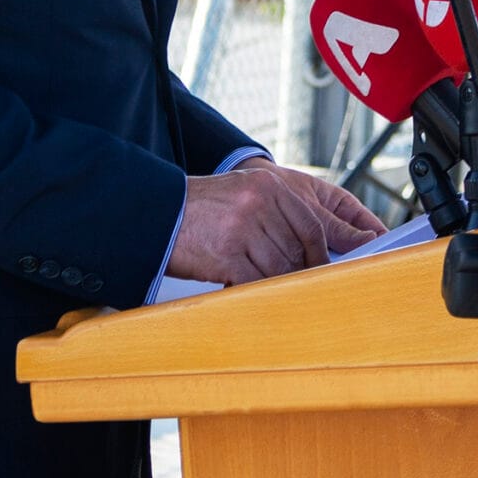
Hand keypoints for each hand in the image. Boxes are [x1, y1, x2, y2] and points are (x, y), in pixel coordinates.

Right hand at [165, 163, 373, 285]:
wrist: (156, 213)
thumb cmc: (200, 208)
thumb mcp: (241, 193)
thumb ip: (274, 213)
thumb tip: (307, 250)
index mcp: (268, 185)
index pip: (310, 224)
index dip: (319, 252)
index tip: (321, 268)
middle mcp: (258, 203)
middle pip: (296, 251)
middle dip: (297, 272)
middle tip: (294, 286)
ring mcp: (242, 229)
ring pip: (279, 270)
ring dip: (275, 285)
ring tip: (267, 289)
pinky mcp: (226, 255)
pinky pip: (255, 283)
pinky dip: (255, 292)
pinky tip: (246, 291)